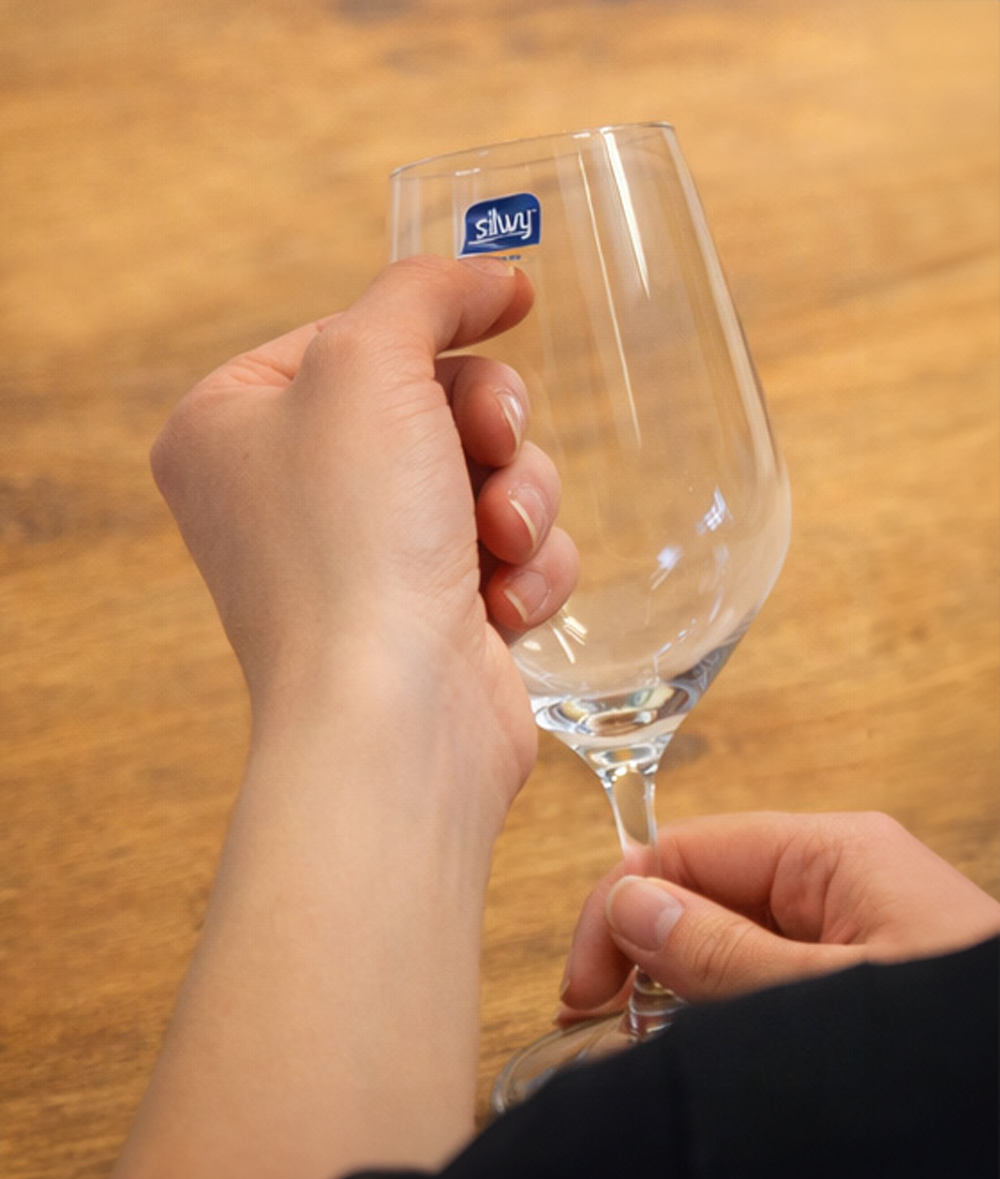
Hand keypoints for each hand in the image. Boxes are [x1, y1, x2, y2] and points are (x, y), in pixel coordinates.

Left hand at [152, 254, 576, 802]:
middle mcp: (285, 493)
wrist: (391, 722)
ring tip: (498, 544)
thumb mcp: (369, 365)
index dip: (435, 322)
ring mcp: (357, 561)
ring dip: (517, 499)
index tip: (511, 303)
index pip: (353, 333)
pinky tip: (503, 606)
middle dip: (486, 425)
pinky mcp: (428, 615)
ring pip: (487, 475)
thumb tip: (489, 273)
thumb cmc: (350, 545)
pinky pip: (508, 550)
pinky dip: (523, 569)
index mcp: (230, 425)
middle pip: (431, 401)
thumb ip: (423, 290)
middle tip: (494, 448)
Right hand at [559, 811, 999, 1017]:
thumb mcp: (823, 998)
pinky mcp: (859, 971)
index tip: (584, 988)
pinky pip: (766, 973)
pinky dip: (720, 1007)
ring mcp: (851, 925)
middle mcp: (839, 877)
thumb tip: (629, 904)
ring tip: (642, 1042)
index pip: (690, 850)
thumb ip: (723, 953)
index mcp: (835, 853)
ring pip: (730, 937)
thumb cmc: (952, 1047)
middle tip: (598, 1023)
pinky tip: (697, 1042)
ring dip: (677, 985)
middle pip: (706, 889)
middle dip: (645, 950)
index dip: (622, 907)